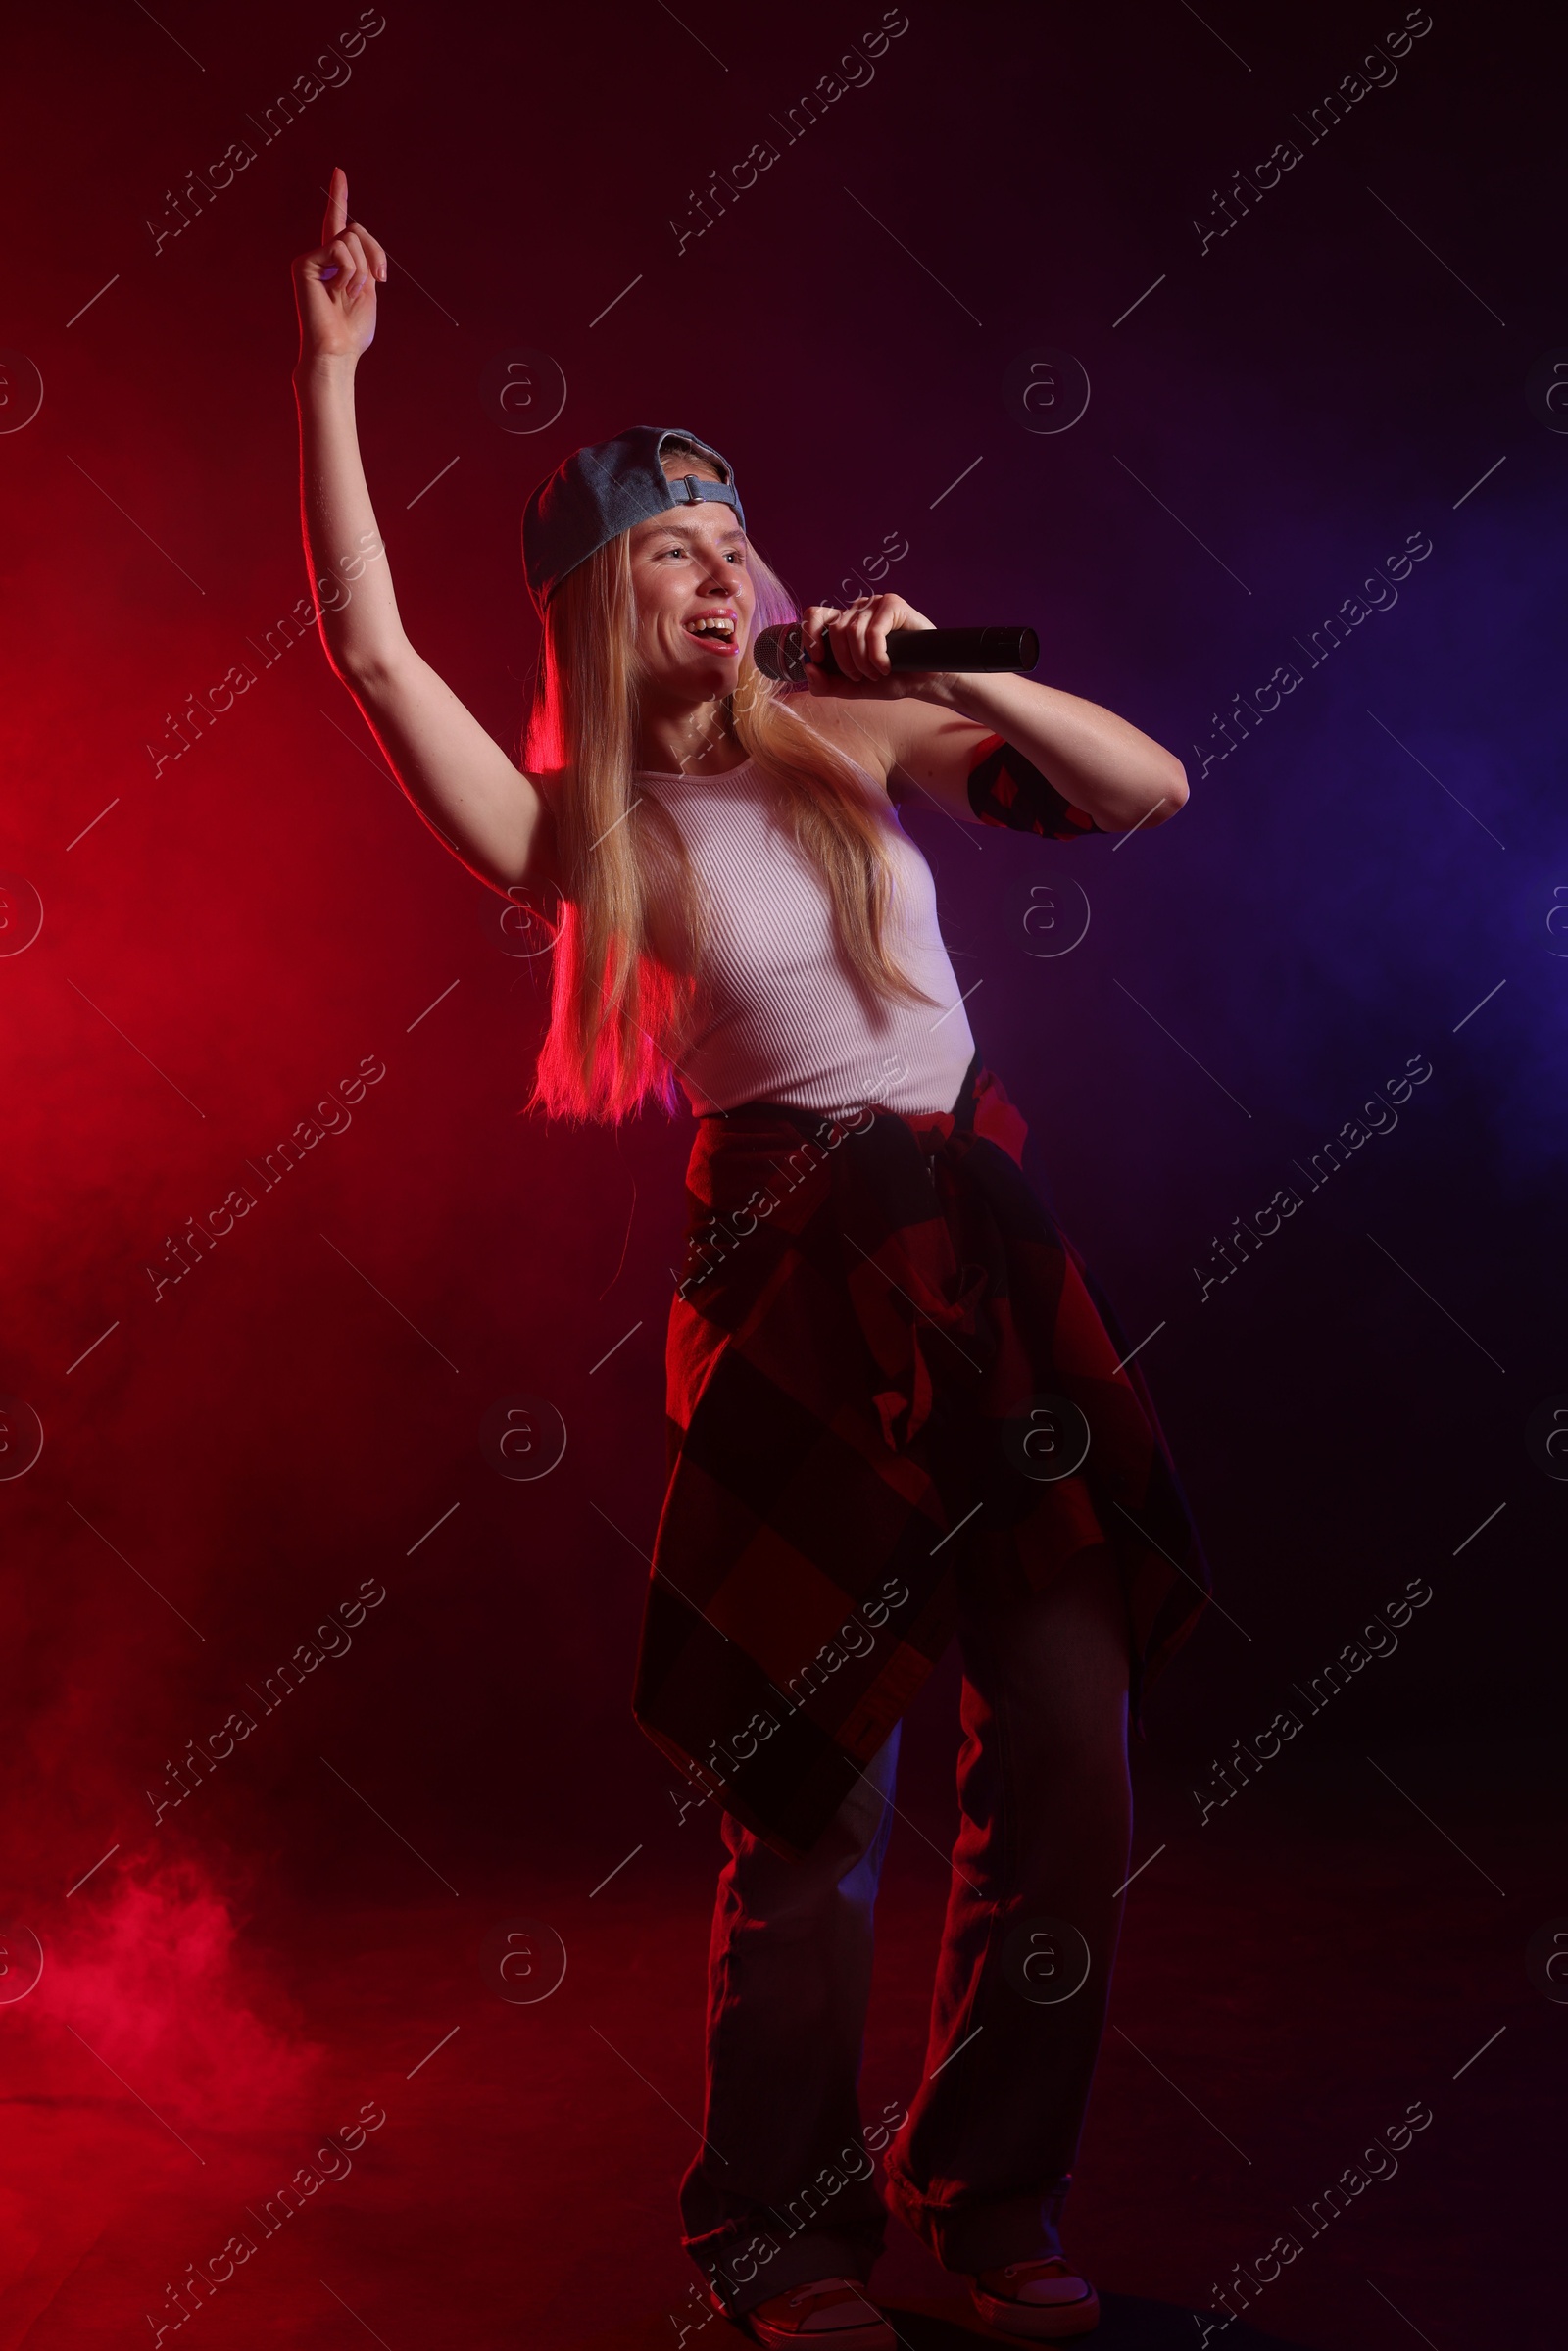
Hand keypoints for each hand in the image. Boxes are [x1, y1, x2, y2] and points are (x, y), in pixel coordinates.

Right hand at [291, 165, 386, 367]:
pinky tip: (338, 293)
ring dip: (362, 270)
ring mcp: (310, 259)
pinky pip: (340, 251)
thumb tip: (358, 238)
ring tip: (349, 295)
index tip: (338, 171)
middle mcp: (321, 256)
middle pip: (356, 228)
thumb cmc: (352, 330)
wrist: (337, 350)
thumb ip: (365, 261)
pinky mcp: (303, 264)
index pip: (338, 224)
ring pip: (350, 239)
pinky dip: (349, 273)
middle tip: (380, 280)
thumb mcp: (368, 289)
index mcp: (337, 263)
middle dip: (375, 253)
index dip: (339, 197)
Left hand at [798, 593, 956, 701]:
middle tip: (861, 676)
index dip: (810, 636)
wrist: (924, 681)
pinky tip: (887, 666)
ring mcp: (875, 604)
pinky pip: (873, 631)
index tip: (818, 659)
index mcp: (843, 623)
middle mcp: (857, 609)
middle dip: (844, 661)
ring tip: (878, 672)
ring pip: (852, 631)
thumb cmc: (890, 679)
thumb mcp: (851, 687)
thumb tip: (808, 668)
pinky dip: (877, 656)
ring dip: (863, 661)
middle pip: (834, 628)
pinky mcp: (892, 604)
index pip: (815, 615)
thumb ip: (825, 684)